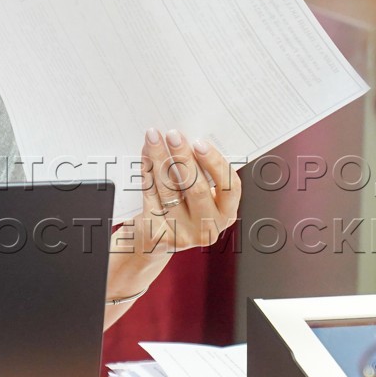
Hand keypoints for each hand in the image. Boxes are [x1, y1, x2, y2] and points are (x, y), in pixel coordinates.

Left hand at [121, 128, 242, 256]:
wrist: (153, 241)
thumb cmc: (180, 210)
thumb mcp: (199, 197)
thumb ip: (201, 174)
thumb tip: (187, 139)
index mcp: (224, 214)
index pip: (230, 187)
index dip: (215, 163)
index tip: (200, 143)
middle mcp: (207, 228)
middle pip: (197, 188)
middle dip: (184, 157)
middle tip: (174, 135)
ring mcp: (182, 234)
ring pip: (169, 190)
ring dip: (160, 159)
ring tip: (154, 138)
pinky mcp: (158, 235)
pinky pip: (150, 196)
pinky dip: (146, 173)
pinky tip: (145, 156)